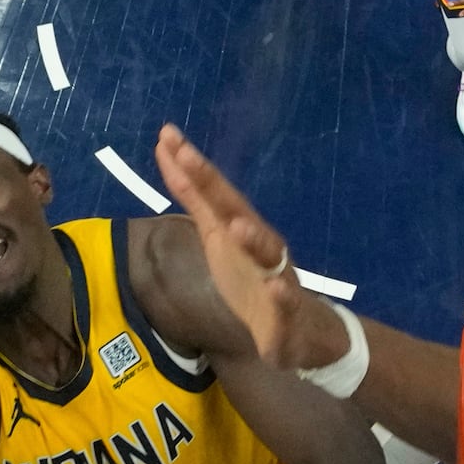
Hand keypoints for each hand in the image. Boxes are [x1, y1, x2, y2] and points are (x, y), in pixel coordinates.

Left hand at [153, 126, 336, 368]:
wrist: (296, 329)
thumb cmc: (252, 278)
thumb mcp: (217, 235)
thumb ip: (196, 200)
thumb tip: (170, 157)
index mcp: (239, 227)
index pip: (213, 191)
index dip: (191, 165)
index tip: (166, 135)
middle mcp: (260, 243)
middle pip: (236, 210)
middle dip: (212, 183)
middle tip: (186, 154)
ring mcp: (275, 275)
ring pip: (267, 254)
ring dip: (254, 239)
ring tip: (237, 226)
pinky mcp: (285, 311)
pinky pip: (284, 301)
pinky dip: (281, 294)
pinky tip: (275, 289)